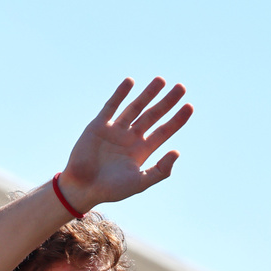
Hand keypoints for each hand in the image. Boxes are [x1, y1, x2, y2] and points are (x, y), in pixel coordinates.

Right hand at [58, 77, 192, 213]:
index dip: (177, 119)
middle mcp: (130, 138)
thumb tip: (177, 152)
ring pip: (135, 107)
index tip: (189, 106)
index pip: (164, 131)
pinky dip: (120, 94)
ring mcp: (115, 130)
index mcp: (141, 150)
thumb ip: (160, 170)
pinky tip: (130, 82)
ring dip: (148, 94)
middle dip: (167, 102)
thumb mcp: (139, 183)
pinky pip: (111, 106)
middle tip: (181, 87)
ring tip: (161, 80)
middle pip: (153, 115)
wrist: (81, 188)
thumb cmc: (110, 190)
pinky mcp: (98, 126)